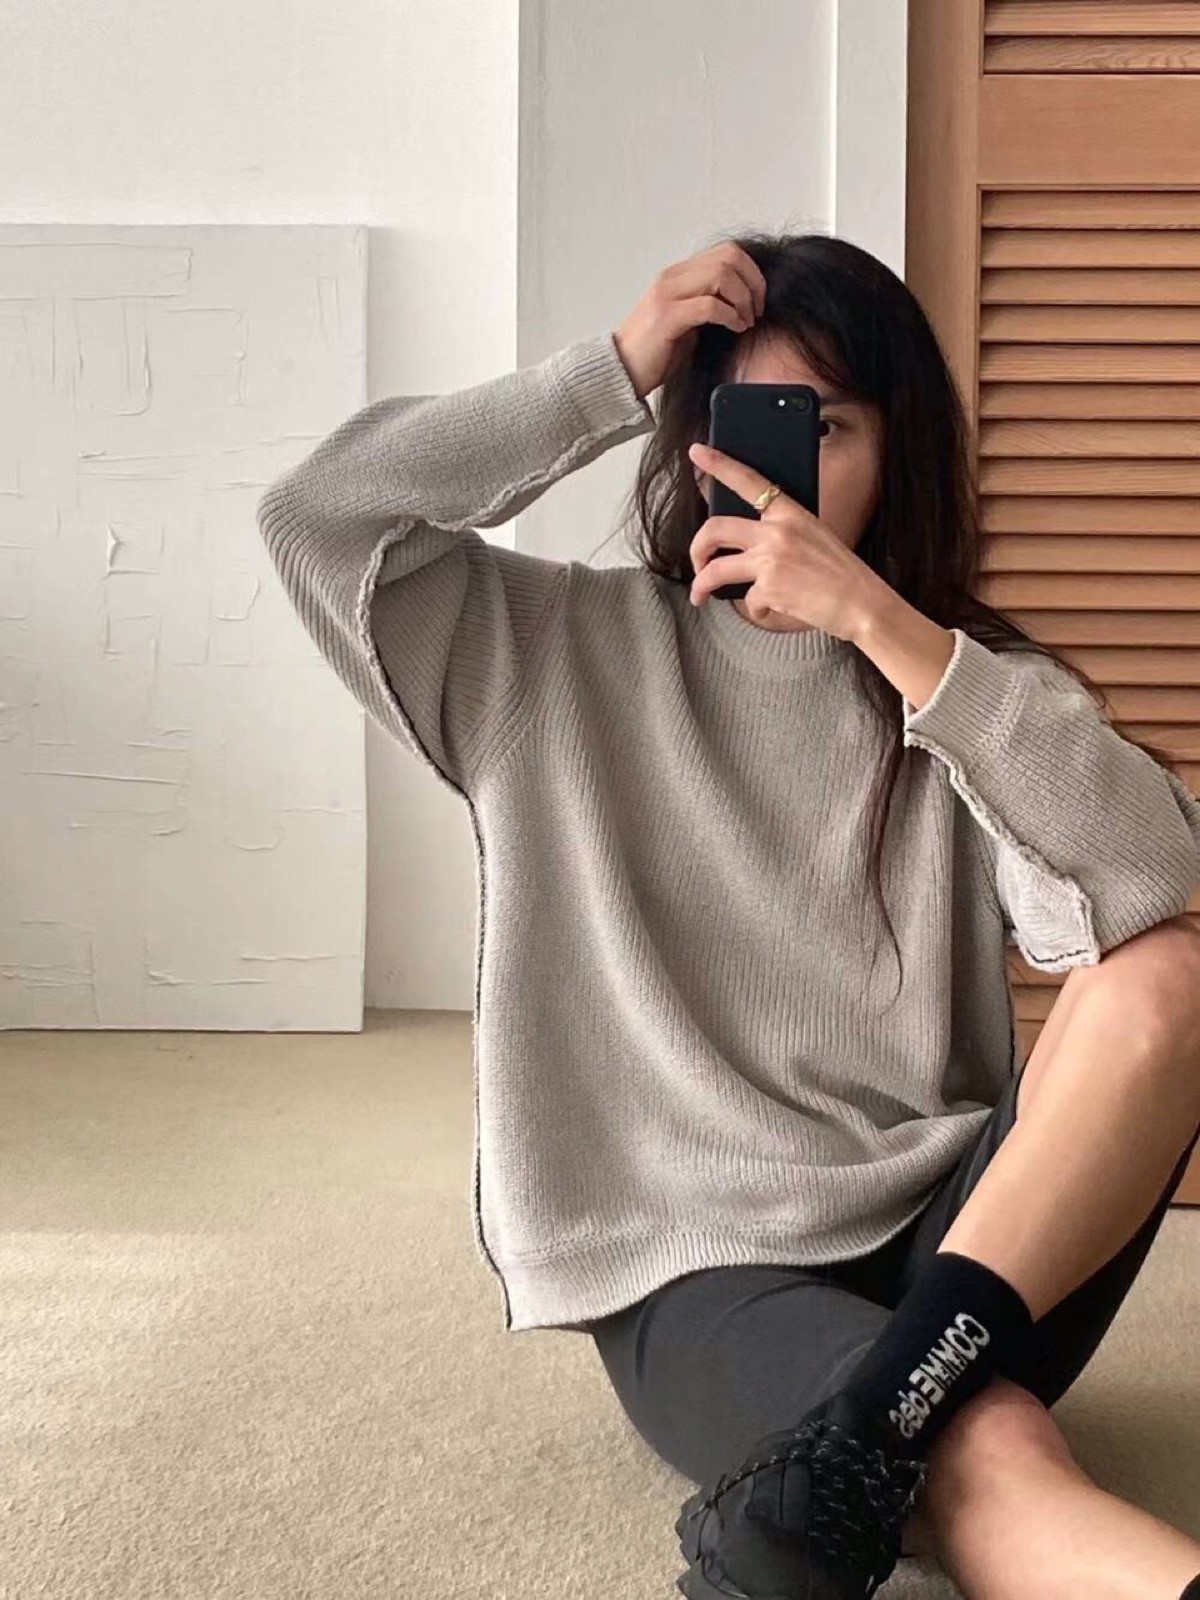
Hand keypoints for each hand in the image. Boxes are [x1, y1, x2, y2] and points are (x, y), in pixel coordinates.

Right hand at [613, 242, 767, 400]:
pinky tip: (735, 328)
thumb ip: (708, 305)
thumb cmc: (655, 353)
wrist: (622, 372)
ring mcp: (668, 295)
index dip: (752, 272)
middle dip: (752, 283)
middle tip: (757, 310)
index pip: (727, 251)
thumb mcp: (687, 322)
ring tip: (745, 321)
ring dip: (743, 298)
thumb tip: (744, 303)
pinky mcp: (667, 317)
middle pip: (729, 257)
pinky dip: (730, 315)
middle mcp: (672, 278)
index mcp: (678, 275)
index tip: (758, 300)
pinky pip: (710, 304)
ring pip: (722, 275)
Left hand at [685, 441, 886, 643]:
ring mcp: (771, 560)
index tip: (697, 452)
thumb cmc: (841, 572)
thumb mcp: (814, 536)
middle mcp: (777, 532)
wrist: (862, 603)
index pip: (749, 480)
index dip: (719, 464)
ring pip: (715, 570)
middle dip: (696, 548)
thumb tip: (749, 540)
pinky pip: (747, 601)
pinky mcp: (770, 589)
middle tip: (697, 561)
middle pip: (715, 529)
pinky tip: (768, 609)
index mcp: (790, 512)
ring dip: (701, 585)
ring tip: (700, 596)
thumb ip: (782, 530)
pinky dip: (756, 609)